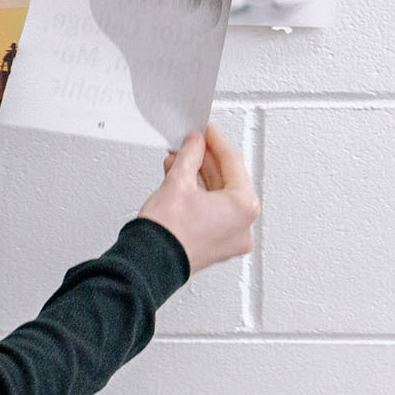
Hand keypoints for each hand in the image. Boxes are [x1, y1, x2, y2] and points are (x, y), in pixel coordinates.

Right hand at [137, 124, 258, 276]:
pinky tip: (181, 180)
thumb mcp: (179, 181)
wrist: (149, 263)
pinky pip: (211, 212)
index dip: (215, 142)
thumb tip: (195, 143)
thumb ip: (191, 155)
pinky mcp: (215, 245)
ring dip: (198, 176)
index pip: (232, 163)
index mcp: (245, 208)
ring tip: (179, 160)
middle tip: (191, 143)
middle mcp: (243, 226)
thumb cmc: (168, 233)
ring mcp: (230, 238)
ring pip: (217, 197)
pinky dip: (198, 196)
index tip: (206, 131)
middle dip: (204, 160)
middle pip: (226, 181)